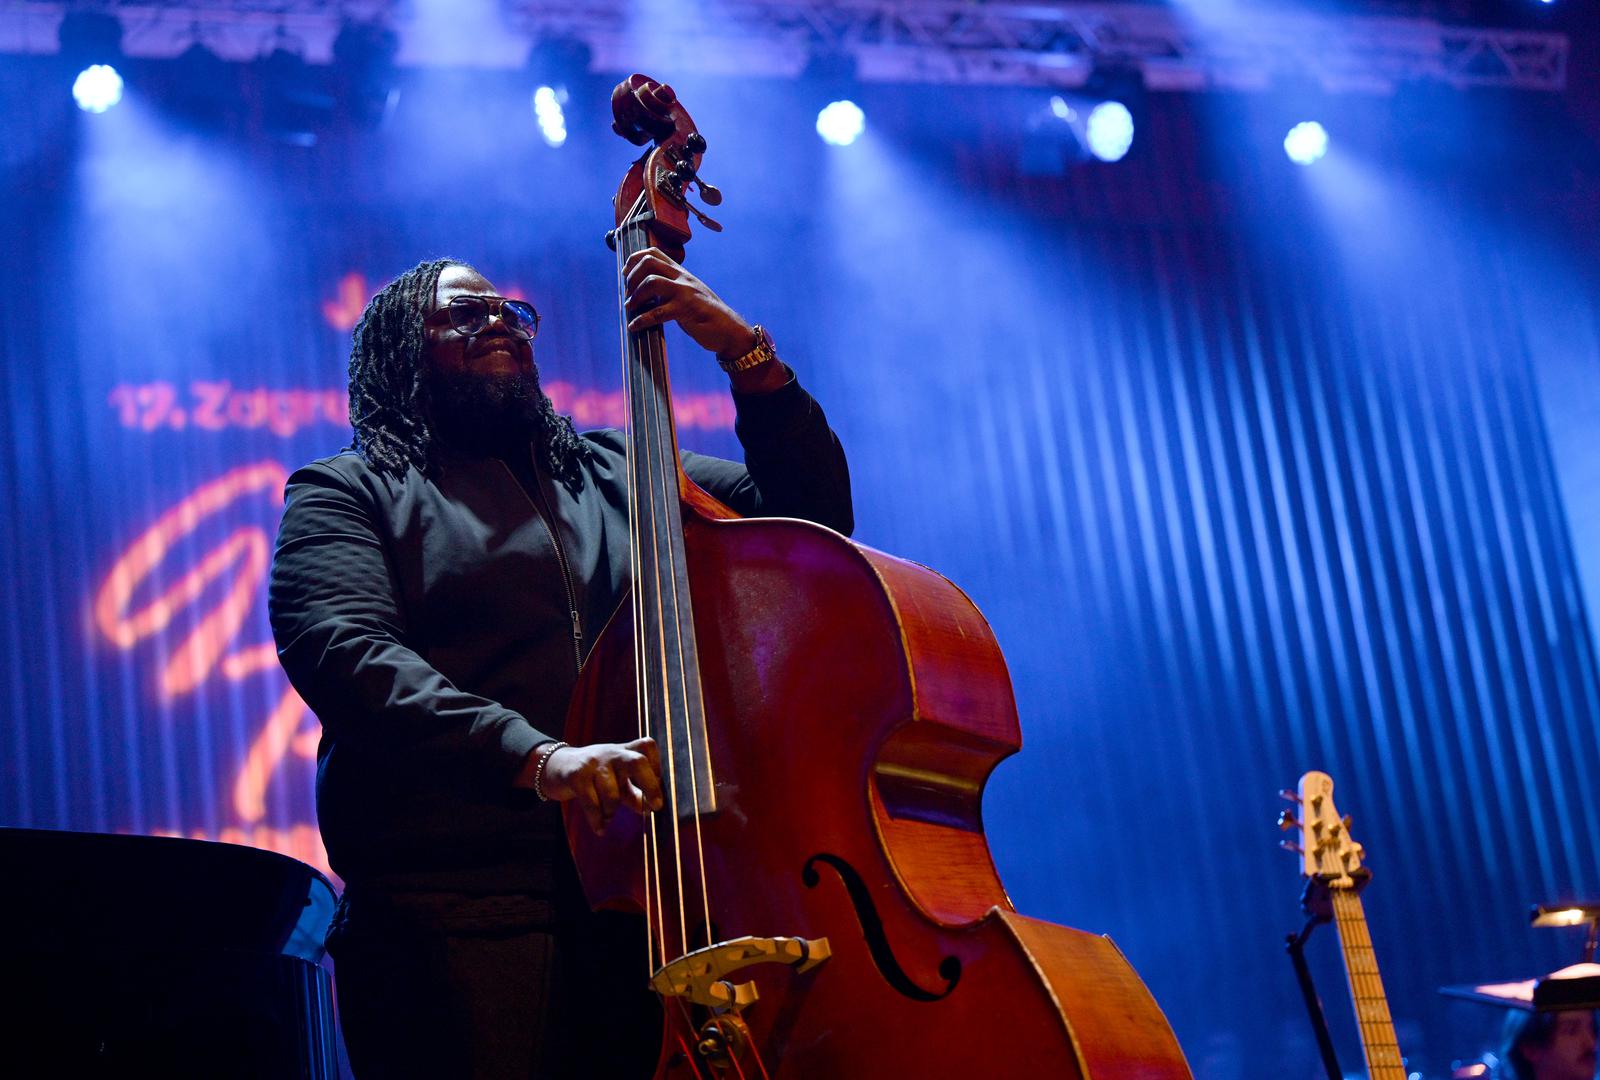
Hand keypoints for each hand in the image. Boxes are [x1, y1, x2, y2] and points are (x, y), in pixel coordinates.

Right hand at [539, 738, 664, 834]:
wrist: (556, 766)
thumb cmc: (595, 776)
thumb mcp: (616, 780)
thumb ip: (634, 794)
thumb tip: (650, 810)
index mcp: (624, 751)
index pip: (647, 746)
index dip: (657, 766)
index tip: (656, 787)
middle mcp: (611, 753)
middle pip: (637, 762)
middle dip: (650, 786)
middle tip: (655, 806)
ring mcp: (593, 763)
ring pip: (612, 792)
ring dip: (612, 811)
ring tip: (608, 817)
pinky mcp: (577, 776)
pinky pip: (592, 803)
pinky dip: (597, 820)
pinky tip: (600, 829)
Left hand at [623, 247, 756, 360]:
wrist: (730, 330)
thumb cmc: (705, 315)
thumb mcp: (688, 295)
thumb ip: (670, 289)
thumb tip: (644, 293)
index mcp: (681, 273)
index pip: (654, 253)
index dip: (634, 260)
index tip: (626, 274)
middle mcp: (682, 278)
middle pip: (649, 263)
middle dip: (632, 277)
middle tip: (628, 294)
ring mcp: (685, 293)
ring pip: (651, 283)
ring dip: (635, 296)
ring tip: (630, 308)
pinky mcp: (687, 310)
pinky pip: (658, 312)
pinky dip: (642, 320)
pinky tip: (635, 327)